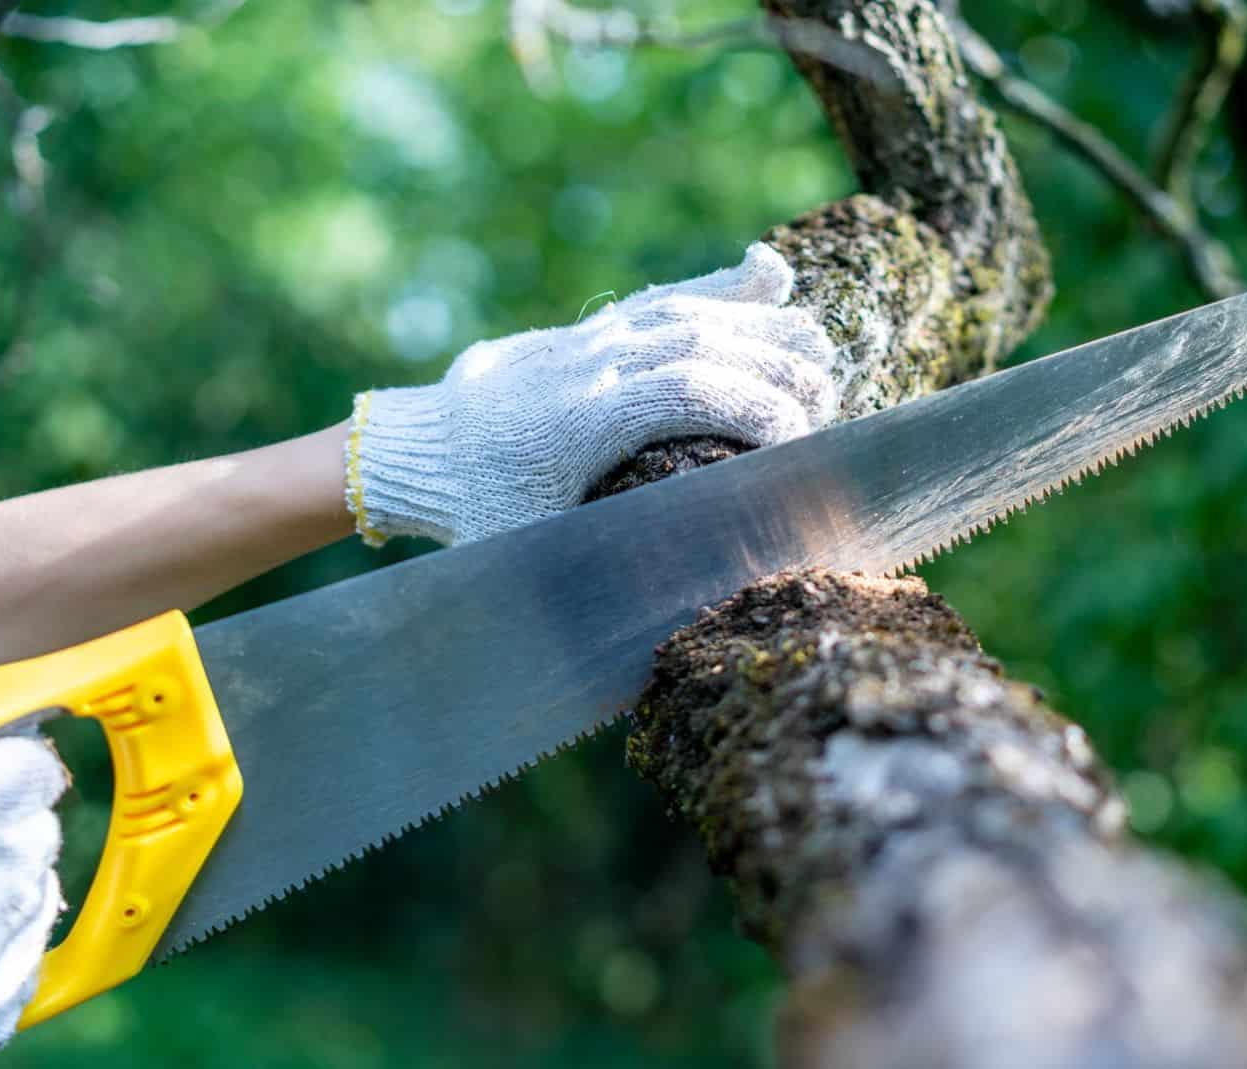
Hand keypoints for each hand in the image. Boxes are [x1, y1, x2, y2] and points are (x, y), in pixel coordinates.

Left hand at [346, 242, 838, 544]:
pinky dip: (722, 285)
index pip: (688, 390)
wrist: (419, 450)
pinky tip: (771, 271)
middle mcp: (590, 366)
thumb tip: (667, 623)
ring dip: (763, 327)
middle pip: (703, 341)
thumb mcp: (531, 556)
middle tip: (827, 408)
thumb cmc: (479, 517)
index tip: (799, 447)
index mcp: (577, 421)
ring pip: (691, 312)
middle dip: (776, 368)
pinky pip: (667, 297)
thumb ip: (594, 574)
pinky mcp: (595, 329)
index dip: (754, 409)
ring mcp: (591, 338)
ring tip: (821, 356)